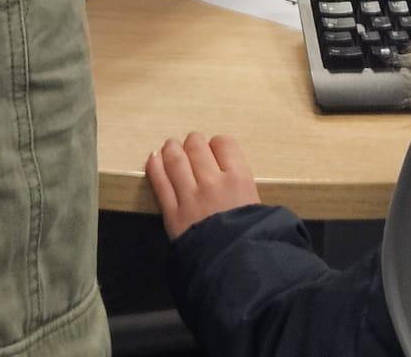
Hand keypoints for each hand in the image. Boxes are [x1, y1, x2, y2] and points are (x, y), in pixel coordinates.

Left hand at [145, 133, 259, 240]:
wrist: (232, 269)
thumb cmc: (251, 239)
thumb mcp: (256, 206)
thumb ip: (242, 187)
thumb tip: (232, 176)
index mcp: (238, 178)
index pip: (223, 143)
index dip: (216, 144)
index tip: (214, 151)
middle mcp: (213, 181)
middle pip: (197, 147)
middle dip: (193, 142)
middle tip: (191, 145)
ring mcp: (190, 196)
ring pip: (176, 159)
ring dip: (172, 148)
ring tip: (170, 146)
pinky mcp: (172, 213)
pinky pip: (160, 182)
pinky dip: (155, 166)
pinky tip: (154, 158)